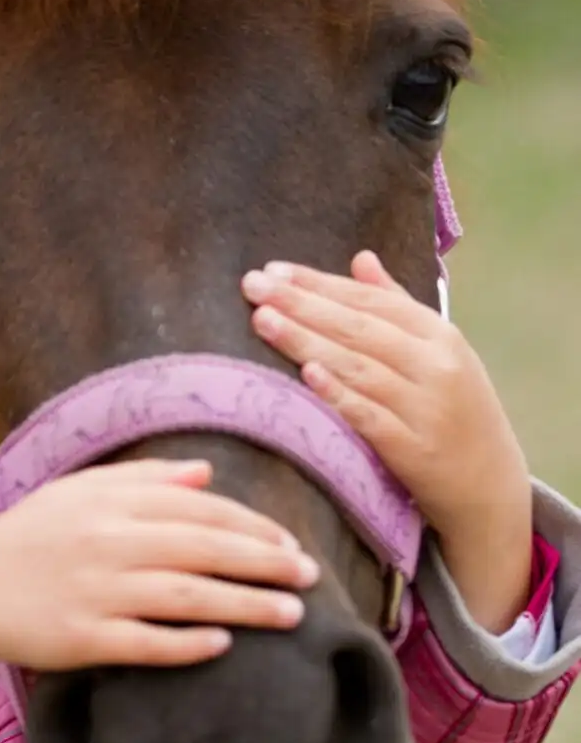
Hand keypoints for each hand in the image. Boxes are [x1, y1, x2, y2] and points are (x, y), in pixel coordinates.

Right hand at [0, 459, 319, 721]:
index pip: (199, 510)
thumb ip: (143, 479)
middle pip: (203, 549)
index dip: (253, 524)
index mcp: (110, 503)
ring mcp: (93, 592)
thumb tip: (206, 474)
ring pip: (184, 596)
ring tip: (292, 615)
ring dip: (244, 605)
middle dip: (265, 562)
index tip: (291, 542)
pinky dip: (185, 644)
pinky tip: (222, 646)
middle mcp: (106, 542)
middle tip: (311, 576)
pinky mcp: (80, 638)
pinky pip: (144, 642)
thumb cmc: (29, 537)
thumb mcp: (78, 492)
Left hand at [241, 251, 532, 631]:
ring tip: (262, 320)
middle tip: (254, 285)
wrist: (488, 484)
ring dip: (306, 341)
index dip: (320, 283)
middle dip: (301, 304)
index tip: (273, 269)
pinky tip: (307, 374)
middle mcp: (436, 366)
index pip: (371, 301)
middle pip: (358, 328)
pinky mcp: (414, 450)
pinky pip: (369, 418)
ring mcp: (426, 408)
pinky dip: (339, 395)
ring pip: (358, 367)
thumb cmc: (452, 409)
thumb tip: (361, 259)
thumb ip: (396, 305)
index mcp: (440, 335)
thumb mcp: (438, 353)